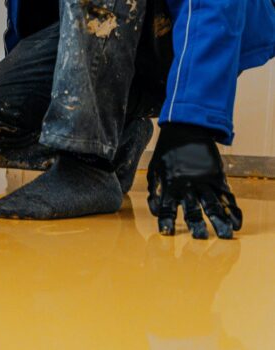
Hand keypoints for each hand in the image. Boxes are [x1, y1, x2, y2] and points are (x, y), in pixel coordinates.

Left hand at [147, 124, 241, 238]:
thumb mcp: (154, 170)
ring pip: (213, 204)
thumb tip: (155, 211)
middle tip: (200, 239)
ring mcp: (204, 180)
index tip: (166, 234)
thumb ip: (154, 191)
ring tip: (224, 236)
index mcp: (169, 184)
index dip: (166, 221)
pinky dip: (233, 210)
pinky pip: (227, 196)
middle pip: (192, 208)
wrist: (186, 129)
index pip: (166, 207)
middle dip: (196, 225)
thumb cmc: (166, 153)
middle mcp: (187, 184)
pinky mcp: (218, 176)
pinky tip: (236, 223)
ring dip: (219, 221)